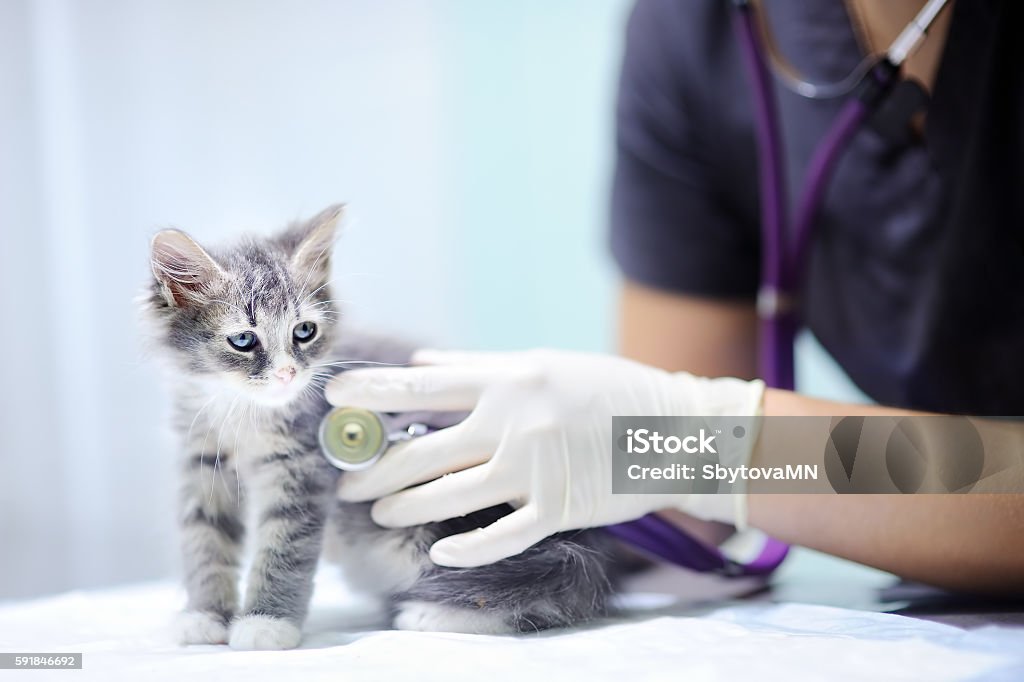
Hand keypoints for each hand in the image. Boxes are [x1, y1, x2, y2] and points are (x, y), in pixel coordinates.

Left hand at [326, 349, 764, 566]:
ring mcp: (535, 469)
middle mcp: (515, 422)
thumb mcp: (543, 363)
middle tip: (343, 484)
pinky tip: (440, 552)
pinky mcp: (557, 509)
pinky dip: (465, 547)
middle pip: (423, 451)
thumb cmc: (606, 389)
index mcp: (510, 379)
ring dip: (404, 507)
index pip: (424, 385)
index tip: (331, 394)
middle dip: (372, 470)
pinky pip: (499, 536)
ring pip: (448, 496)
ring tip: (378, 512)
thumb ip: (479, 365)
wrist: (676, 428)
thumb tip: (423, 362)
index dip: (372, 392)